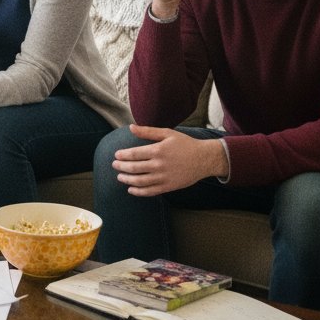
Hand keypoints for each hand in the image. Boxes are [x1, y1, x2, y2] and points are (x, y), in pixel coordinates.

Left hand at [111, 124, 228, 196]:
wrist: (204, 159)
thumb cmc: (185, 144)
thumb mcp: (167, 133)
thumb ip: (148, 131)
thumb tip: (130, 127)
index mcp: (158, 150)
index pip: (134, 154)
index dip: (123, 155)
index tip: (116, 155)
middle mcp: (159, 165)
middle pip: (134, 168)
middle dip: (121, 167)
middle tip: (114, 165)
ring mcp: (164, 177)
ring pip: (140, 181)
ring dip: (127, 180)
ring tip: (120, 177)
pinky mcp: (169, 186)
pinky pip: (150, 191)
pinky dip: (139, 192)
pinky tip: (131, 189)